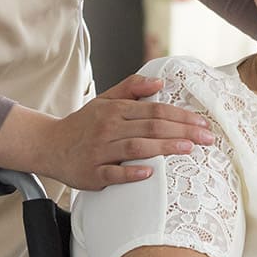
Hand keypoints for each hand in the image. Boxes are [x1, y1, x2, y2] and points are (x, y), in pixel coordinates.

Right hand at [29, 74, 218, 190]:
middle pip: (150, 127)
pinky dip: (130, 172)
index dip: (180, 116)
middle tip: (207, 138)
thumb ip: (131, 88)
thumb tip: (159, 83)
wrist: (49, 145)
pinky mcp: (91, 173)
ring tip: (188, 149)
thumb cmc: (83, 125)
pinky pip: (112, 173)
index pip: (154, 110)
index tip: (203, 124)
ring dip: (163, 148)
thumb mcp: (104, 100)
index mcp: (115, 110)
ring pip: (135, 147)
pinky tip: (149, 173)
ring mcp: (99, 151)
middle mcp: (108, 128)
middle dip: (181, 131)